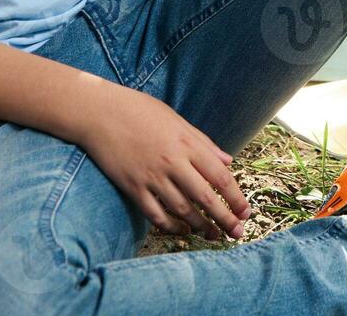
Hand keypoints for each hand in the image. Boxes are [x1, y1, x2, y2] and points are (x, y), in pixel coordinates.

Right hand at [74, 80, 251, 240]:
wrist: (100, 112)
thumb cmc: (140, 111)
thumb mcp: (177, 120)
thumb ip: (204, 143)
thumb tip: (228, 162)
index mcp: (187, 144)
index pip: (219, 177)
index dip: (235, 198)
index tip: (245, 212)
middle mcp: (172, 162)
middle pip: (205, 198)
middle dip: (224, 218)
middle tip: (237, 233)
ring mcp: (152, 176)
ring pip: (182, 209)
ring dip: (200, 226)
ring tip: (212, 235)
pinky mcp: (133, 187)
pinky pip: (155, 214)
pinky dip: (170, 226)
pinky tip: (181, 230)